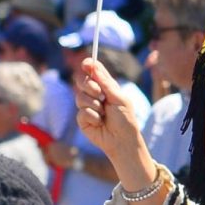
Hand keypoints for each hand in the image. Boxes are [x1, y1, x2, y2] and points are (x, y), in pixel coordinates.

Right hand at [72, 55, 152, 177]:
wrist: (122, 140)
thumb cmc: (125, 119)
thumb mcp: (118, 98)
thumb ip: (105, 82)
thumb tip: (93, 65)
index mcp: (105, 87)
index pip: (93, 72)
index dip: (88, 66)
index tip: (86, 63)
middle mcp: (95, 95)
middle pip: (82, 81)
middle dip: (90, 86)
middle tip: (100, 95)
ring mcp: (87, 107)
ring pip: (80, 97)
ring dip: (93, 105)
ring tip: (104, 114)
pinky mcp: (82, 119)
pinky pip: (82, 112)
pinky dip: (93, 117)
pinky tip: (99, 123)